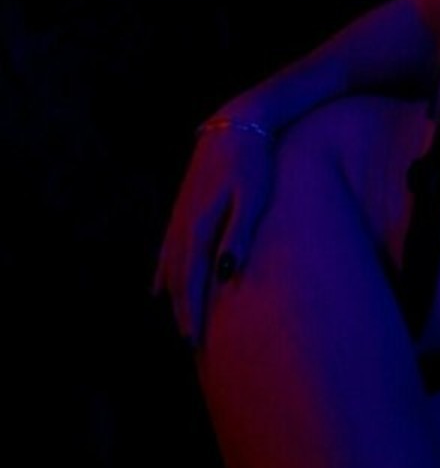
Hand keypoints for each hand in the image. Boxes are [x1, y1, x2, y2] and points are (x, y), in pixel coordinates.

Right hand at [152, 119, 276, 346]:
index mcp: (199, 224)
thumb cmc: (255, 161)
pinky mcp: (183, 206)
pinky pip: (166, 248)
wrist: (238, 122)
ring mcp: (179, 214)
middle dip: (183, 311)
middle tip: (191, 345)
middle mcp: (182, 222)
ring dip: (173, 296)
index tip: (194, 341)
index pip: (192, 279)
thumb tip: (225, 273)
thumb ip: (239, 234)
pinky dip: (161, 272)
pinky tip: (155, 290)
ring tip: (180, 324)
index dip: (192, 311)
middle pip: (177, 277)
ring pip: (169, 265)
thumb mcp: (254, 197)